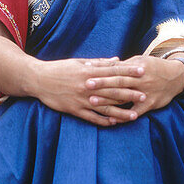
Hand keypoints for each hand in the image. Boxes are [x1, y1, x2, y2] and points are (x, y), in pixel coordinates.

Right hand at [30, 57, 154, 126]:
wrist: (38, 79)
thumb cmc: (60, 68)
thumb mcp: (79, 63)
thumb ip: (99, 63)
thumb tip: (117, 60)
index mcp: (89, 72)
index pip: (113, 71)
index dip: (129, 71)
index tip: (142, 71)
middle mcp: (87, 86)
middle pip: (112, 90)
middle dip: (130, 93)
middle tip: (145, 95)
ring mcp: (81, 99)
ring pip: (105, 106)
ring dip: (121, 111)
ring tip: (135, 114)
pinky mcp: (74, 110)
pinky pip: (91, 117)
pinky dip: (103, 121)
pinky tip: (115, 123)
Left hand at [84, 54, 183, 120]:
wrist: (176, 76)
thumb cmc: (153, 67)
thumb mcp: (140, 61)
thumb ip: (122, 65)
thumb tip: (103, 63)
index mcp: (136, 67)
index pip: (116, 69)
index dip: (102, 70)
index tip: (87, 71)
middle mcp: (140, 80)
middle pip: (117, 82)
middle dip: (101, 84)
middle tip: (85, 85)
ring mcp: (145, 92)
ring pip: (123, 97)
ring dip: (107, 100)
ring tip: (92, 102)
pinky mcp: (150, 104)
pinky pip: (136, 111)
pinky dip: (124, 116)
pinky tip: (112, 119)